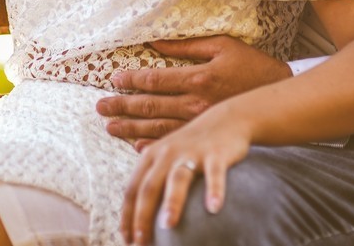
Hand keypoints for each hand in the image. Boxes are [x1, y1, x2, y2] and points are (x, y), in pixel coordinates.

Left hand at [96, 36, 290, 143]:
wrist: (280, 93)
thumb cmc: (252, 65)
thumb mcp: (222, 46)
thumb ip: (186, 46)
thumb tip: (155, 42)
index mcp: (197, 78)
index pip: (155, 80)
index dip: (132, 80)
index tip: (114, 80)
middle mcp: (195, 103)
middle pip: (150, 105)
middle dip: (122, 106)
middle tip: (100, 107)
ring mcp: (200, 123)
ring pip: (158, 126)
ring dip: (131, 127)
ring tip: (110, 127)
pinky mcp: (207, 137)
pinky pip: (176, 142)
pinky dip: (154, 144)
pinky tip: (137, 146)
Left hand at [120, 105, 252, 245]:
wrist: (226, 119)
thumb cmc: (191, 146)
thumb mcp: (165, 157)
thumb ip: (152, 180)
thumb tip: (137, 217)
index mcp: (150, 156)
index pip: (132, 189)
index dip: (127, 216)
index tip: (127, 240)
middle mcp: (167, 153)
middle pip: (149, 187)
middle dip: (142, 216)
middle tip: (140, 242)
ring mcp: (192, 153)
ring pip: (177, 179)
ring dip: (172, 202)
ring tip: (168, 225)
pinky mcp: (216, 153)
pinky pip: (215, 174)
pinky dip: (214, 190)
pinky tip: (213, 209)